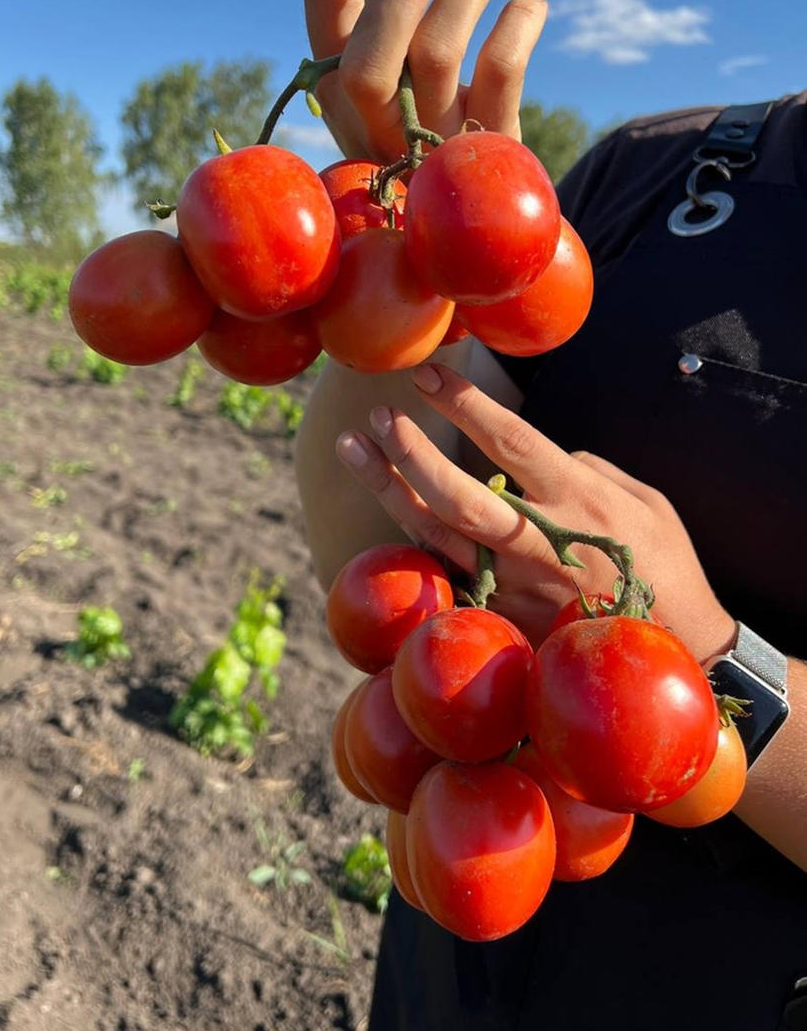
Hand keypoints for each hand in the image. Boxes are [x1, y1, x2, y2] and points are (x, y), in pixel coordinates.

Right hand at [302, 0, 547, 163]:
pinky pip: (499, 77)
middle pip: (365, 57)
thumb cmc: (422, 126)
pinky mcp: (482, 150)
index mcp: (335, 88)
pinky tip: (531, 2)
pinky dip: (519, 26)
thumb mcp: (383, 84)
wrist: (466, 211)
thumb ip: (378, 28)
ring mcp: (426, 145)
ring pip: (436, 55)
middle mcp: (371, 123)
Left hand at [334, 362, 735, 659]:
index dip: (464, 404)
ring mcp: (515, 586)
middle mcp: (540, 542)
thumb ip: (591, 470)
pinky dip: (408, 543)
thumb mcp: (646, 503)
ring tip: (354, 447)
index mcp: (580, 500)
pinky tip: (380, 513)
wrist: (676, 655)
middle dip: (410, 450)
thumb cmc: (665, 569)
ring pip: (436, 533)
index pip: (511, 440)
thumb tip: (550, 455)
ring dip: (389, 487)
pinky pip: (444, 574)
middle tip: (379, 414)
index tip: (427, 375)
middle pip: (457, 492)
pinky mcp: (502, 617)